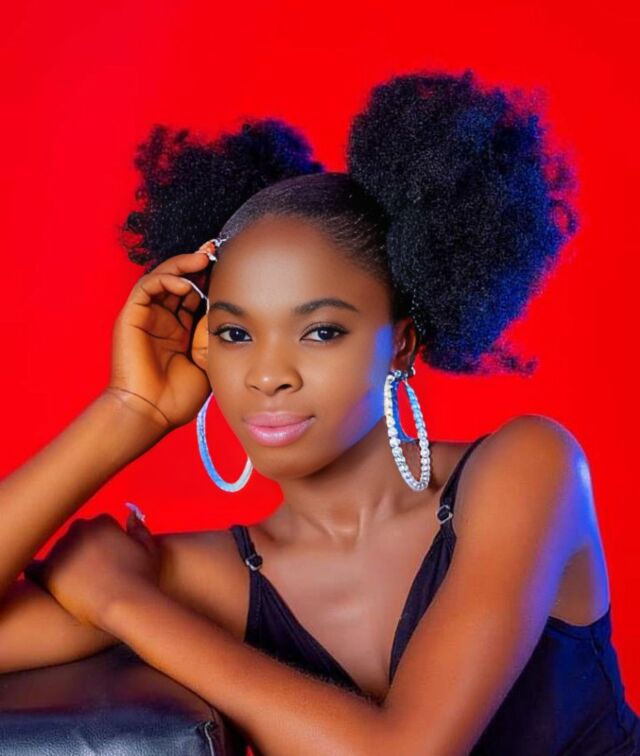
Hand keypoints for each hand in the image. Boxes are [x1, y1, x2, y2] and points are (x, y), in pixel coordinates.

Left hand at [24, 511, 160, 628]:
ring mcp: (61, 548)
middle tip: (91, 573)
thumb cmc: (141, 577)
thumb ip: (139, 528)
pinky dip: (38, 574)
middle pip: (75, 536)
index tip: (107, 559)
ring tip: (76, 585)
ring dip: (63, 563)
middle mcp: (78, 529)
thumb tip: (131, 515)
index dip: (103, 543)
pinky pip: (33, 568)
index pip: (96, 527)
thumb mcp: (148, 548)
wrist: (125, 603)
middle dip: (81, 550)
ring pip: (57, 552)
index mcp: (102, 521)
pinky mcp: (47, 570)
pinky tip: (47, 586)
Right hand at [108, 248, 213, 430]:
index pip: (196, 294)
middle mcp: (163, 320)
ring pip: (164, 278)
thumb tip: (228, 307)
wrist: (152, 412)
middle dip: (199, 264)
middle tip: (218, 252)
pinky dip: (166, 279)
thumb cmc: (179, 395)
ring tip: (204, 258)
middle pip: (181, 281)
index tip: (231, 266)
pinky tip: (185, 282)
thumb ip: (213, 333)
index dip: (210, 279)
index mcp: (181, 330)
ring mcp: (147, 317)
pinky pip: (147, 287)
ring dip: (183, 265)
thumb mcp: (208, 359)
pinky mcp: (131, 316)